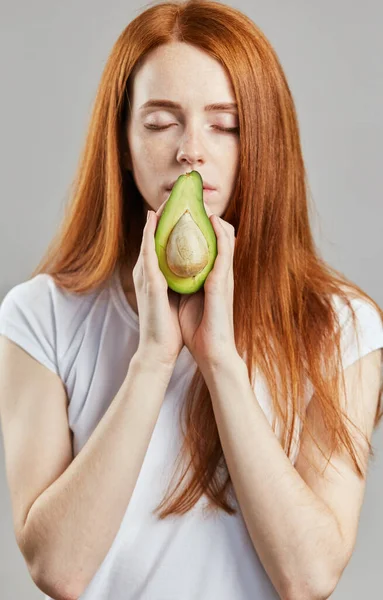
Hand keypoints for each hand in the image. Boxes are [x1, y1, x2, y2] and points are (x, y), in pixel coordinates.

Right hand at [132, 199, 182, 367]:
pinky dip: (150, 235)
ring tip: (165, 200)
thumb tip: (189, 271)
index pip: (161, 244)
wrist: (160, 351)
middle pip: (154, 237)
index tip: (179, 207)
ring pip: (149, 240)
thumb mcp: (176, 300)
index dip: (168, 225)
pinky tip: (154, 220)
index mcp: (156, 278)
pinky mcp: (149, 284)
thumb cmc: (170, 329)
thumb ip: (178, 283)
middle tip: (174, 195)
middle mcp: (147, 274)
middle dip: (162, 216)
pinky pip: (149, 253)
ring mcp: (146, 278)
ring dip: (156, 219)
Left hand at [178, 203, 238, 367]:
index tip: (182, 212)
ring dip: (214, 218)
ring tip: (203, 202)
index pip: (204, 246)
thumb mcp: (187, 301)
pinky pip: (225, 250)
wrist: (211, 352)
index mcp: (208, 278)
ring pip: (224, 239)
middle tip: (193, 200)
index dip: (195, 228)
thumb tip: (170, 272)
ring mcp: (223, 276)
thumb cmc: (198, 330)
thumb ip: (182, 284)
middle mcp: (218, 274)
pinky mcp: (224, 281)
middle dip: (206, 218)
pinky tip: (213, 219)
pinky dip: (220, 233)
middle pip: (216, 238)